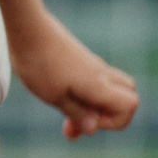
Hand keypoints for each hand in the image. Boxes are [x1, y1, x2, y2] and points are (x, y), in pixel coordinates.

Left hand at [10, 9, 138, 139]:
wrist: (27, 28)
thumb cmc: (38, 64)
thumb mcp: (54, 96)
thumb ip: (77, 113)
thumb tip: (93, 129)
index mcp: (98, 84)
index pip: (130, 105)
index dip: (113, 122)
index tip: (85, 122)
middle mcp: (101, 74)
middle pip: (127, 95)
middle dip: (109, 114)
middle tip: (78, 121)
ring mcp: (92, 65)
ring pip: (112, 87)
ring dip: (96, 105)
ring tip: (67, 113)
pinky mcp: (81, 60)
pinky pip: (96, 80)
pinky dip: (85, 94)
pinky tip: (61, 96)